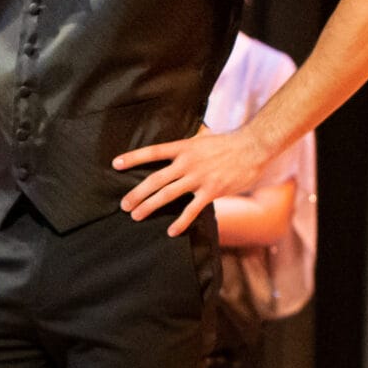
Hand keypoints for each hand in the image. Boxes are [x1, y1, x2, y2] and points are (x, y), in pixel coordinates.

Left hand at [115, 127, 274, 236]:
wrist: (253, 147)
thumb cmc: (228, 142)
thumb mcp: (203, 137)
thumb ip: (188, 144)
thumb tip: (178, 145)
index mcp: (183, 147)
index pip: (153, 152)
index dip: (133, 158)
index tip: (115, 164)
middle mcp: (187, 163)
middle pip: (155, 180)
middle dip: (137, 193)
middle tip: (123, 205)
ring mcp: (199, 178)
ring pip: (168, 195)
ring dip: (149, 206)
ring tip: (136, 216)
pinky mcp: (212, 191)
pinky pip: (192, 210)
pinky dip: (180, 221)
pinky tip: (170, 231)